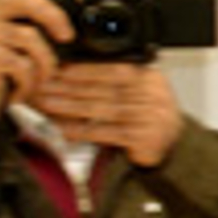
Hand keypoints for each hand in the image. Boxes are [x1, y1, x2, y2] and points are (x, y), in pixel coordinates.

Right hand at [0, 0, 68, 127]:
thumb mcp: (26, 44)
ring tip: (42, 78)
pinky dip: (31, 81)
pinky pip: (21, 63)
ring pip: (29, 37)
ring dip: (46, 63)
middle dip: (52, 15)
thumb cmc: (10, 68)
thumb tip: (82, 31)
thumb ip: (43, 30)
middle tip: (67, 36)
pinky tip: (23, 89)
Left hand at [34, 61, 182, 167]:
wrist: (174, 147)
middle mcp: (154, 95)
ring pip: (101, 109)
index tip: (57, 70)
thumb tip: (69, 72)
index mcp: (152, 78)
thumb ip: (113, 81)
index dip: (82, 70)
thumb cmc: (149, 118)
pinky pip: (104, 132)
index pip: (112, 69)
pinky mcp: (143, 138)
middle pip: (103, 89)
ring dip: (70, 106)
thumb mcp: (138, 92)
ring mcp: (150, 117)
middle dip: (69, 87)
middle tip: (44, 85)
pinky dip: (81, 130)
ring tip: (46, 103)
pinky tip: (63, 128)